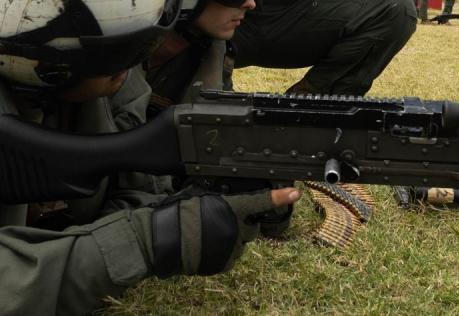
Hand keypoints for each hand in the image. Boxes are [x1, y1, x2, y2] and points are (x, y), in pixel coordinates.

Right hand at [147, 187, 299, 277]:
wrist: (163, 240)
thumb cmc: (178, 213)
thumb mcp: (201, 196)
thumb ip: (222, 198)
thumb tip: (230, 198)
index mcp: (232, 208)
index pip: (260, 202)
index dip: (279, 197)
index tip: (295, 193)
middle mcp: (237, 229)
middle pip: (252, 227)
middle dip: (244, 224)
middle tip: (222, 220)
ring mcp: (232, 248)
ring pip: (240, 243)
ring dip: (232, 238)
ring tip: (208, 235)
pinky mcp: (225, 264)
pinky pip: (230, 256)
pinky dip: (223, 252)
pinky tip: (206, 246)